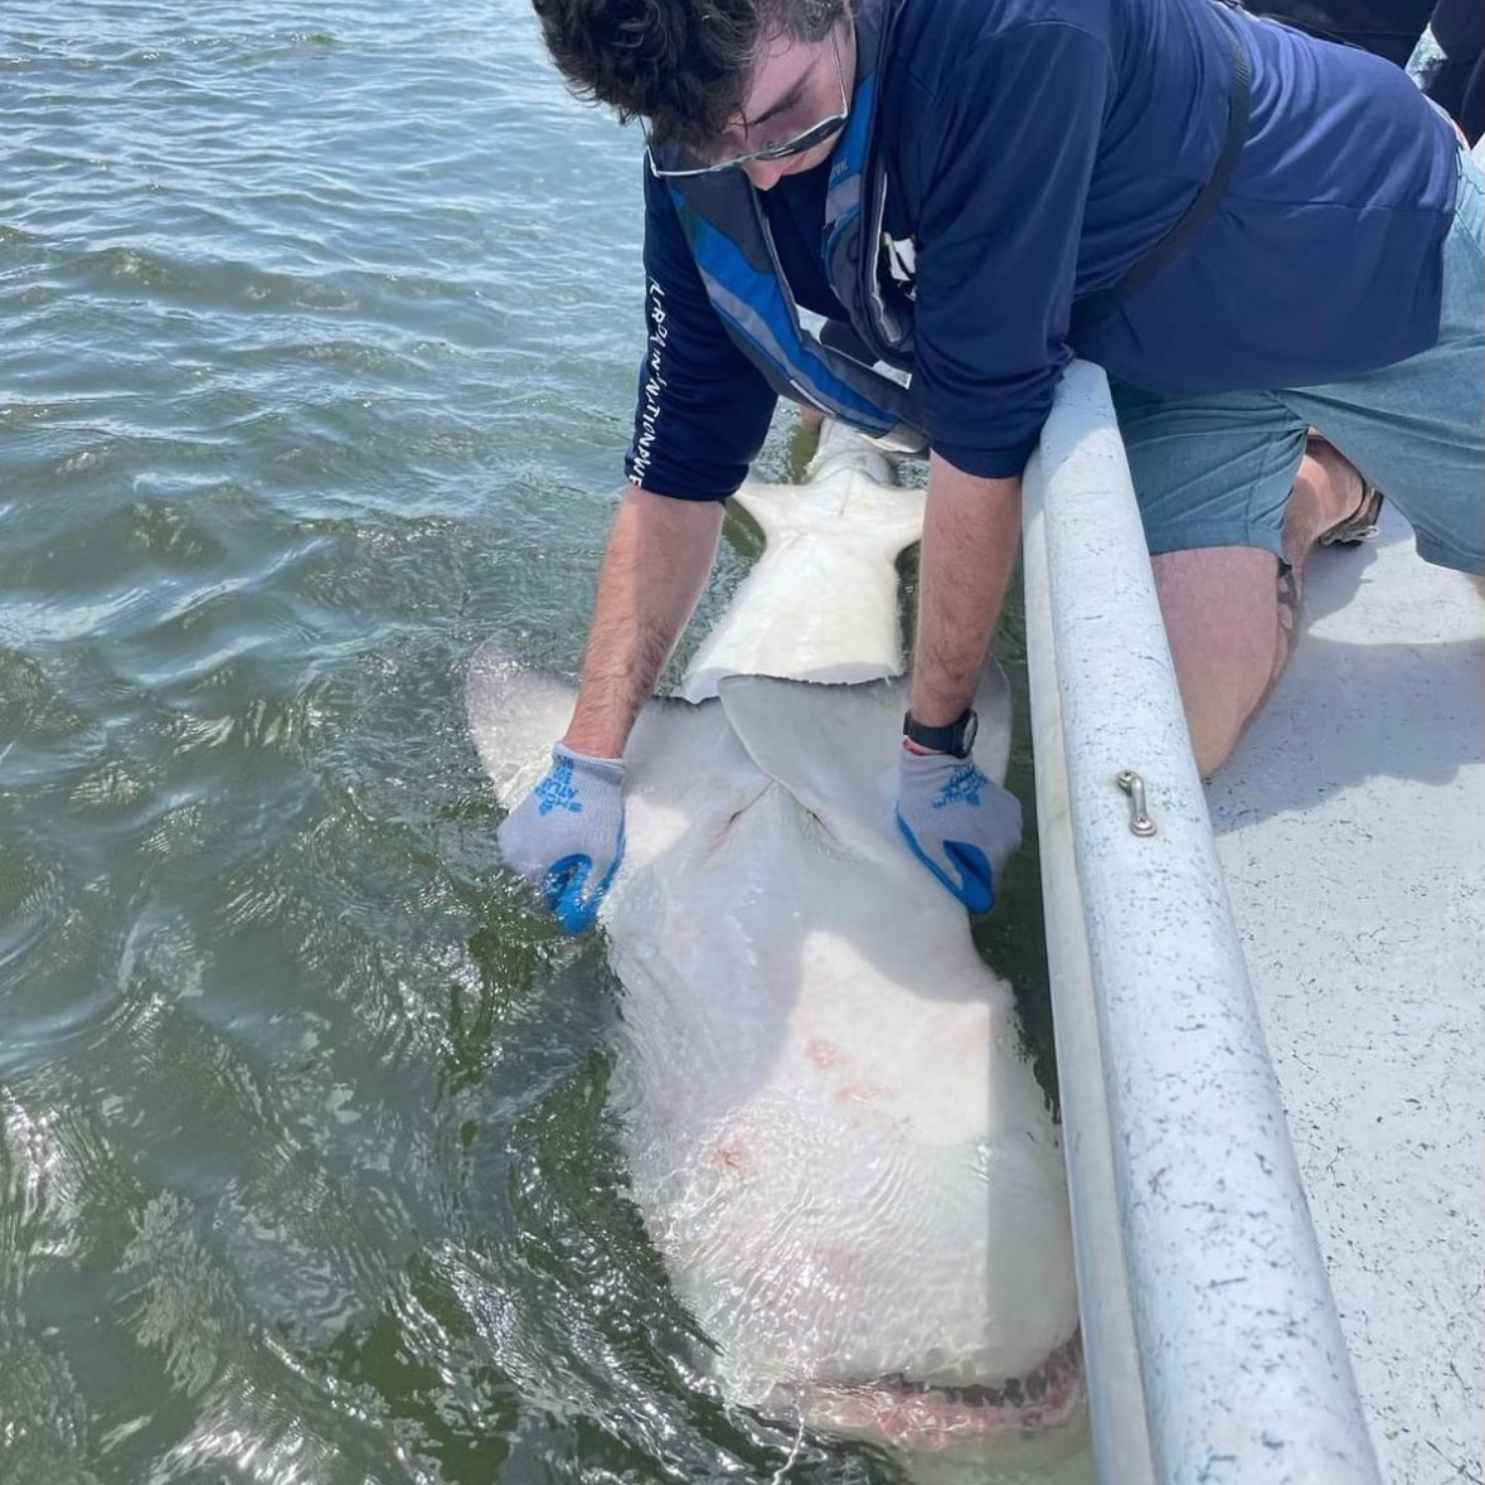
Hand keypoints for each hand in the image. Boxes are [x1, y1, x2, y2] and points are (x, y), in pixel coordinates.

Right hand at [497, 744, 625, 931]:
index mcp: (531, 867)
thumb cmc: (594, 814)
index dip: (566, 895)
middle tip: (580, 860)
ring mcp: (509, 838)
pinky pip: (526, 848)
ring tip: (572, 844)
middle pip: (536, 882)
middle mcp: (512, 855)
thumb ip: (587, 892)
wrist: (583, 768)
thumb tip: (575, 921)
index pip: (545, 900)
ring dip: (549, 863)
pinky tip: (560, 834)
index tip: (581, 882)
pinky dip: (541, 848)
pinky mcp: (511, 823)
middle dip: (557, 878)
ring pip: (530, 865)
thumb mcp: (602, 857)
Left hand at [895, 746, 1021, 912]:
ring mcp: (1014, 822)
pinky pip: (1001, 829)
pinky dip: (988, 828)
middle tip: (951, 849)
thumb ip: (950, 873)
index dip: (972, 888)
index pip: (990, 890)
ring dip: (983, 846)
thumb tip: (971, 898)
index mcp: (994, 855)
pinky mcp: (1012, 806)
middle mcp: (1012, 841)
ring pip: (999, 848)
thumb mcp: (928, 845)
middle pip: (995, 868)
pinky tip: (970, 817)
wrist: (939, 763)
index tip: (956, 877)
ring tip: (960, 831)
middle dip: (976, 865)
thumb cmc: (928, 806)